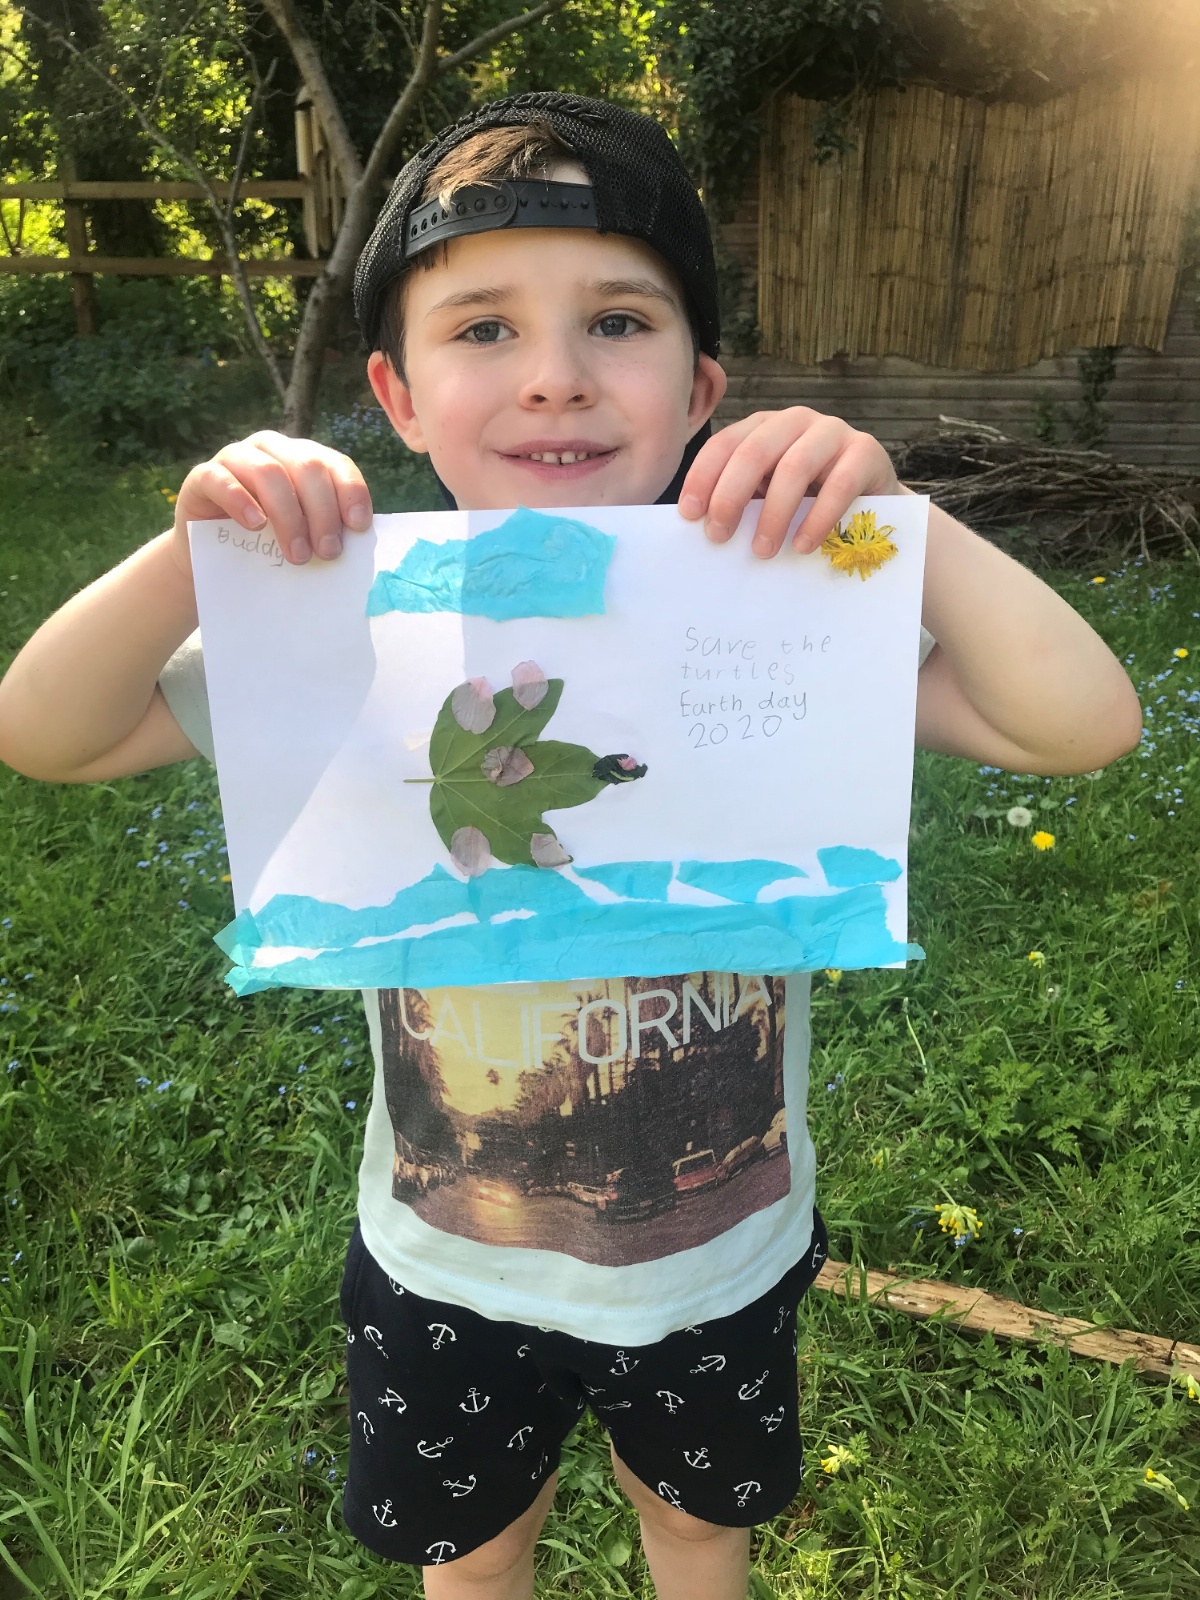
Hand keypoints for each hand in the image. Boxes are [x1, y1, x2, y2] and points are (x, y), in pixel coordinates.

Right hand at [170, 430, 372, 575]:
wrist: (212, 558)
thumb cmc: (266, 544)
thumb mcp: (302, 534)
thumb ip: (325, 530)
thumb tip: (358, 544)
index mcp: (303, 458)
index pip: (335, 463)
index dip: (351, 491)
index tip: (359, 526)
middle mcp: (272, 450)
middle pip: (307, 467)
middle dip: (323, 512)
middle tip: (329, 552)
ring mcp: (235, 458)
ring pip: (269, 472)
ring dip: (289, 515)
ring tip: (298, 554)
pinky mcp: (202, 476)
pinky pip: (221, 479)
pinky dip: (240, 500)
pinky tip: (255, 525)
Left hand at [677, 407, 901, 557]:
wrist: (873, 497)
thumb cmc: (811, 497)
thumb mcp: (770, 491)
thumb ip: (742, 498)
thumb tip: (701, 525)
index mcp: (765, 426)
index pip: (725, 444)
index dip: (703, 477)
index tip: (689, 514)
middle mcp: (796, 421)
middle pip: (754, 452)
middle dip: (730, 496)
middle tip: (719, 536)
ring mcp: (833, 432)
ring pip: (794, 467)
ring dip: (773, 514)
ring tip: (762, 551)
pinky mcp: (866, 451)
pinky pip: (838, 485)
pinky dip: (817, 519)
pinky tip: (803, 546)